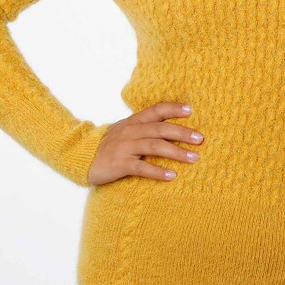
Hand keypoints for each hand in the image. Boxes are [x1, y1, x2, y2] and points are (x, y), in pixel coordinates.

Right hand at [87, 102, 203, 185]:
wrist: (83, 157)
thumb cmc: (111, 144)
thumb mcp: (127, 130)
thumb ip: (145, 127)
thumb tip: (172, 126)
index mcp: (134, 121)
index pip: (156, 110)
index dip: (173, 108)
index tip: (191, 110)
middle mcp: (131, 131)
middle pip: (161, 129)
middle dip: (182, 133)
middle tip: (200, 139)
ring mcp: (125, 147)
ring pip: (154, 146)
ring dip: (176, 152)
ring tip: (193, 158)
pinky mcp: (120, 164)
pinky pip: (142, 167)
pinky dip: (158, 171)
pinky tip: (172, 176)